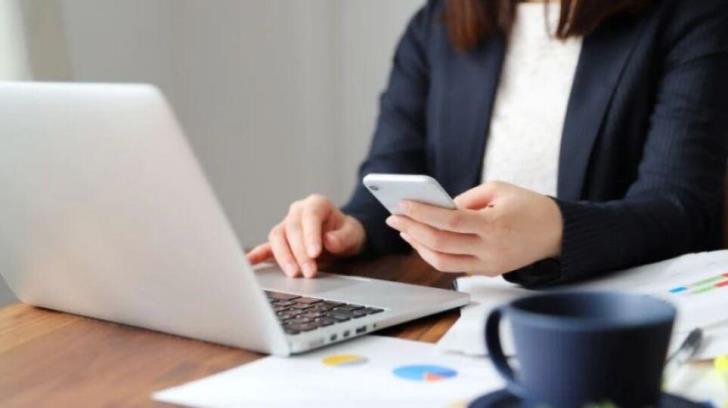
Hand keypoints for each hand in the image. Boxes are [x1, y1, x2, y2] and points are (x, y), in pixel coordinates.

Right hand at [246, 194, 365, 277]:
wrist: (341, 237)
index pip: (309, 216)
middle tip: (309, 272)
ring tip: (293, 274)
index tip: (315, 253)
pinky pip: (267, 246)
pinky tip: (249, 262)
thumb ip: (344, 237)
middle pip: (292, 229)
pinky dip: (258, 254)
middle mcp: (297, 211)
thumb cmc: (346, 233)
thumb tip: (329, 241)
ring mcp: (286, 225)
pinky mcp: (280, 241)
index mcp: (316, 204)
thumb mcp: (353, 234)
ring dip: (284, 256)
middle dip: (299, 252)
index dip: (310, 235)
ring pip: (277, 237)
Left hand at [385, 181, 562, 275]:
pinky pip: (452, 267)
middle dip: (412, 229)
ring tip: (403, 228)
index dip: (423, 213)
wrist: (558, 234)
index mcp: (495, 226)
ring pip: (442, 262)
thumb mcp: (499, 189)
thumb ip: (466, 199)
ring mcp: (488, 265)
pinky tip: (420, 240)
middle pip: (441, 244)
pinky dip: (432, 254)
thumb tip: (435, 208)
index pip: (450, 222)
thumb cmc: (528, 206)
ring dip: (417, 245)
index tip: (402, 204)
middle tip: (394, 216)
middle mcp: (490, 250)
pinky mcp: (487, 271)